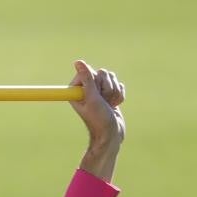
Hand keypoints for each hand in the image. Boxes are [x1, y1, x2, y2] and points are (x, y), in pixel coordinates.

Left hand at [70, 60, 124, 180]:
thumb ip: (87, 79)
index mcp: (76, 90)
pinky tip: (114, 106)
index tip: (95, 94)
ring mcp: (99, 91)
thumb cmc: (99, 119)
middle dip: (107, 88)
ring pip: (112, 78)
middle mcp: (86, 89)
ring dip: (114, 93)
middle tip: (103, 102)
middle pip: (102, 73)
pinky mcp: (109, 94)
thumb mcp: (92, 98)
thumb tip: (78, 62)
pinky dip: (119, 96)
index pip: (88, 72)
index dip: (96, 82)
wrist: (112, 134)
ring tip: (109, 105)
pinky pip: (119, 85)